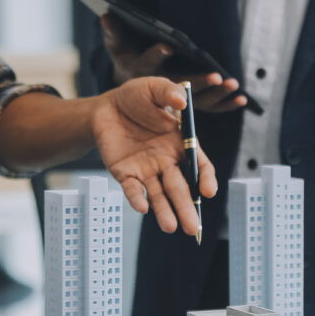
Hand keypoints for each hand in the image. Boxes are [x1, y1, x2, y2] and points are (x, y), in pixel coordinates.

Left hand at [91, 77, 217, 234]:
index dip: (205, 179)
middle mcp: (167, 162)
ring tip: (170, 227)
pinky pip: (132, 189)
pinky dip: (137, 198)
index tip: (207, 192)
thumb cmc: (136, 97)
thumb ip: (168, 92)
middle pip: (180, 187)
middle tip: (193, 228)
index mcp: (181, 144)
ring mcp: (147, 170)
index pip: (199, 165)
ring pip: (158, 194)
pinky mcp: (126, 174)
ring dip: (164, 211)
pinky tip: (142, 208)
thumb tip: (181, 100)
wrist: (107, 107)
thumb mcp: (154, 87)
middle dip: (187, 207)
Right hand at [100, 14, 246, 112]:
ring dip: (217, 95)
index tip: (169, 46)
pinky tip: (242, 100)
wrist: (128, 98)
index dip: (158, 55)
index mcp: (144, 75)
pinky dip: (225, 105)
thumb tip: (106, 17)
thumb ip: (113, 34)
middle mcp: (160, 92)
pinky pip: (208, 107)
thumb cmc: (127, 62)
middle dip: (200, 83)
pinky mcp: (189, 108)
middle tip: (218, 76)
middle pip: (181, 89)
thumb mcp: (117, 47)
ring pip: (198, 102)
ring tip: (234, 86)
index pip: (150, 64)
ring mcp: (176, 103)